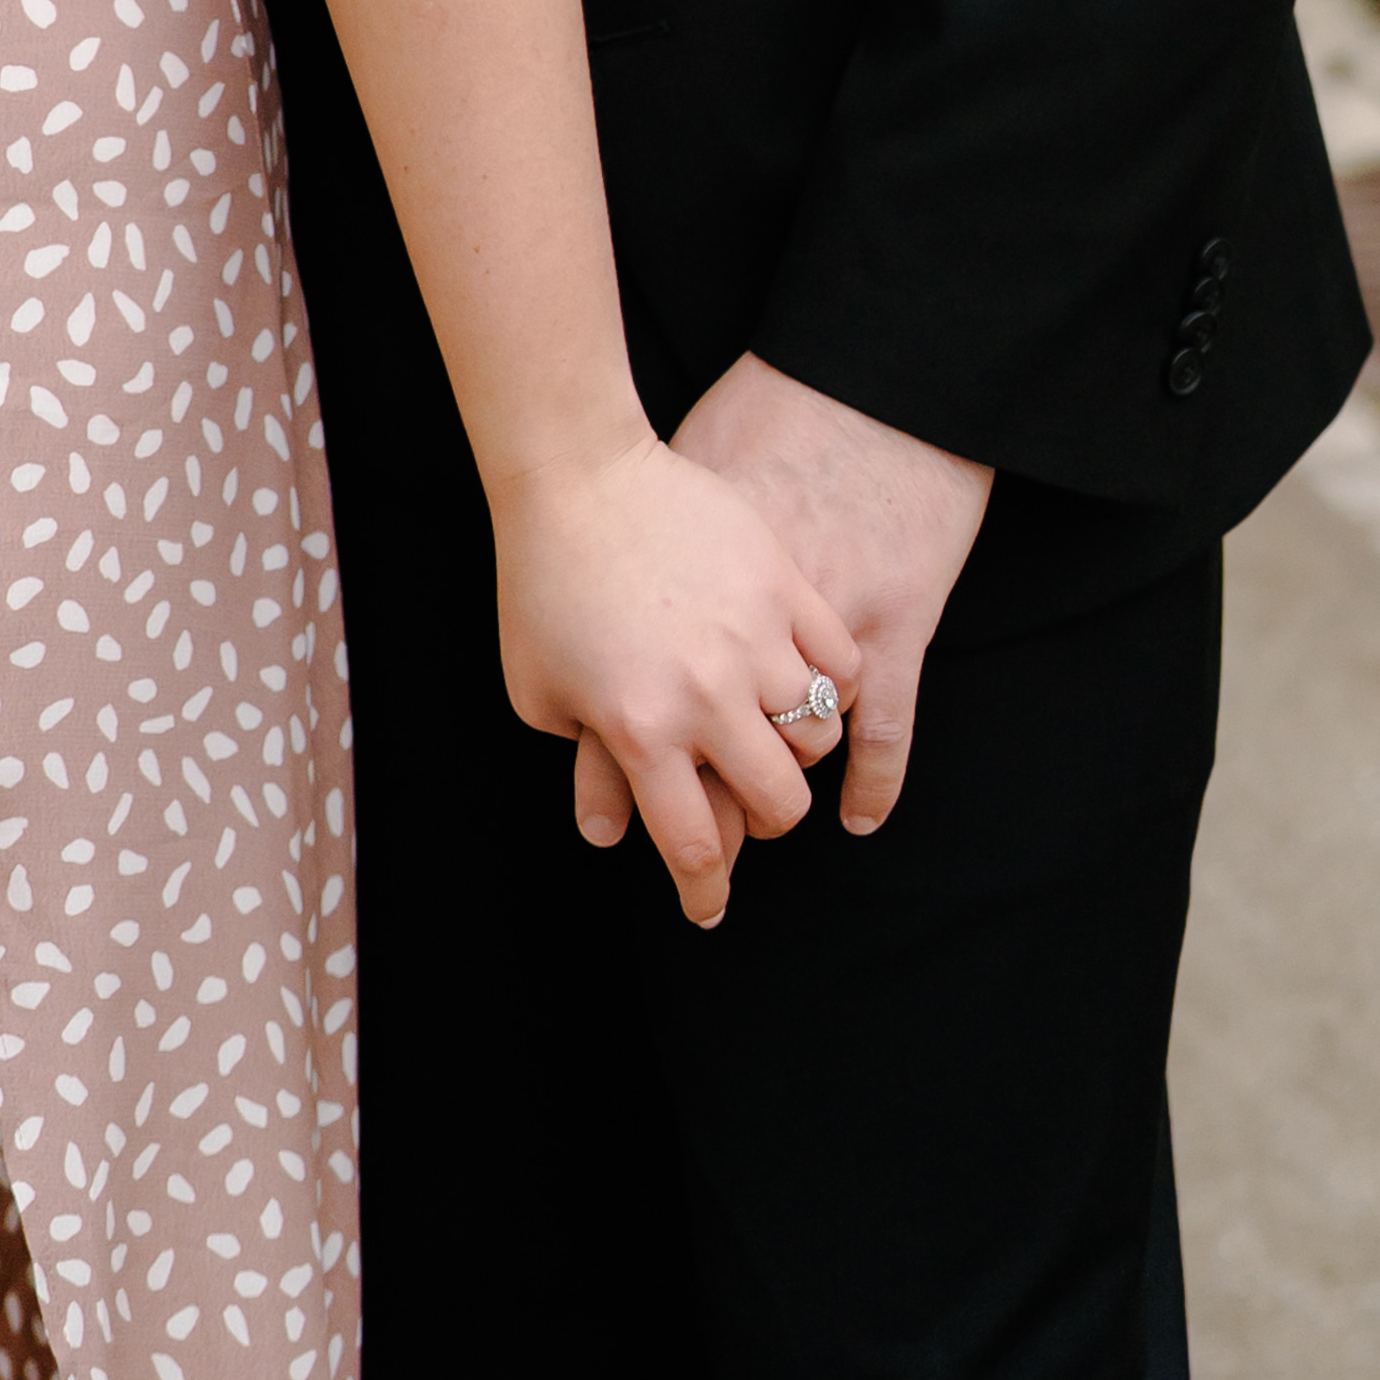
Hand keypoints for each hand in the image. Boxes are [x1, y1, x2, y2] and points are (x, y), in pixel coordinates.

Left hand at [493, 437, 867, 932]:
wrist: (578, 474)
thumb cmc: (542, 582)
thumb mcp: (537, 688)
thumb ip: (584, 759)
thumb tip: (612, 825)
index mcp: (641, 730)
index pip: (695, 845)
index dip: (706, 889)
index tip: (709, 905)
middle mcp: (706, 695)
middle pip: (777, 800)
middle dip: (768, 818)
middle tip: (755, 804)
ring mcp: (753, 636)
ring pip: (818, 733)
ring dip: (800, 748)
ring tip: (779, 733)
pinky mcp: (784, 582)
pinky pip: (842, 658)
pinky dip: (836, 682)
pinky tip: (813, 679)